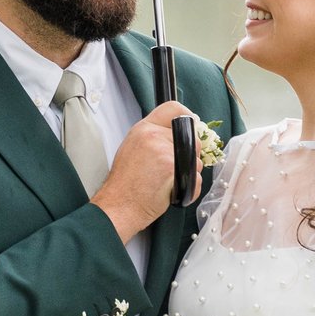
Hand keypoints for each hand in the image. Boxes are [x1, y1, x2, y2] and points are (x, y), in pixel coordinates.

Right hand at [93, 100, 200, 240]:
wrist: (118, 206)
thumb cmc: (125, 184)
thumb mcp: (132, 148)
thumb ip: (153, 138)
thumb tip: (175, 136)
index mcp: (143, 129)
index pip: (173, 109)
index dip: (187, 117)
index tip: (191, 127)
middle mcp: (153, 136)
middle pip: (192, 138)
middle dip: (190, 154)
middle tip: (172, 168)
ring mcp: (164, 152)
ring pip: (196, 160)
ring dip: (189, 173)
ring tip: (168, 182)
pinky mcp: (174, 170)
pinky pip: (195, 178)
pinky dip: (190, 189)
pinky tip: (173, 192)